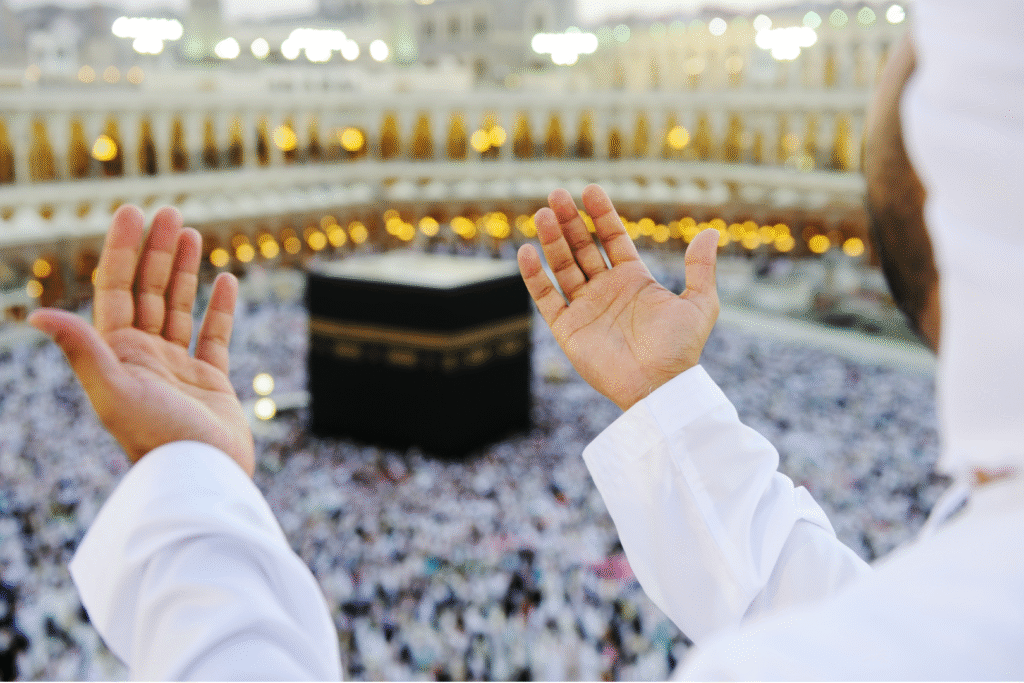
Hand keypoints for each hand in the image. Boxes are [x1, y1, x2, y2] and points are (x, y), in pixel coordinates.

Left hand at [29, 205, 254, 475]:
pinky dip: (221, 307)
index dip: (124, 250)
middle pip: (149, 291)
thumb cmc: (156, 438)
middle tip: (169, 212)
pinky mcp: (211, 382)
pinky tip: (227, 279)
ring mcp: (178, 368)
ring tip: (193, 233)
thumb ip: (82, 350)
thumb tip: (36, 315)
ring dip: (184, 270)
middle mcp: (145, 356)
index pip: (118, 290)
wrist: (202, 477)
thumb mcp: (114, 391)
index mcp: (118, 354)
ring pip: (179, 307)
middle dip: (157, 251)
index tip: (134, 213)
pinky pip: (215, 335)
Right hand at [517, 184, 719, 411]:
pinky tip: (527, 251)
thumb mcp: (699, 304)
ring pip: (563, 267)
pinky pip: (547, 298)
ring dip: (552, 241)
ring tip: (543, 214)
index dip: (601, 214)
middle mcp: (606, 290)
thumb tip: (710, 232)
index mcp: (634, 280)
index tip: (590, 190)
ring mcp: (585, 308)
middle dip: (570, 221)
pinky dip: (534, 276)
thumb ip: (700, 268)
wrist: (659, 387)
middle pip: (583, 247)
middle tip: (557, 194)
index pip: (612, 239)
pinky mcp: (568, 329)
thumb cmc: (681, 349)